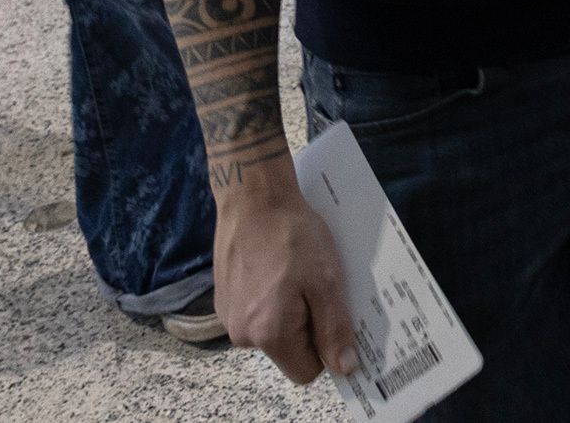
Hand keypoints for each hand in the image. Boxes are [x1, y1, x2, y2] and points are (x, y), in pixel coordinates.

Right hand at [216, 170, 359, 385]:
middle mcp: (242, 334)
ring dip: (290, 308)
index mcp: (269, 334)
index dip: (325, 348)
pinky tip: (278, 267)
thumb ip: (334, 328)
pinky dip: (271, 297)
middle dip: (308, 324)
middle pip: (289, 349)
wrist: (253, 199)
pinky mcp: (224, 299)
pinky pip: (256, 312)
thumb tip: (345, 367)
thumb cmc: (292, 236)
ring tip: (297, 272)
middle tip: (318, 286)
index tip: (333, 318)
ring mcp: (229, 316)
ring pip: (273, 329)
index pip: (305, 370)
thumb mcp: (326, 281)